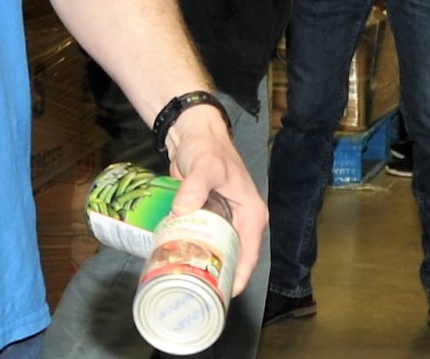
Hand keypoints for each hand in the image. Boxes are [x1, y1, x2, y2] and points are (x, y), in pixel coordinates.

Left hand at [165, 105, 267, 292]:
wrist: (192, 133)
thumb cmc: (207, 148)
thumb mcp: (206, 165)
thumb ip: (196, 184)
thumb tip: (182, 209)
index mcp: (252, 214)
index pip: (250, 254)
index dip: (239, 277)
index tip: (223, 296)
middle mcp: (241, 221)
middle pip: (234, 258)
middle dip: (219, 277)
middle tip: (197, 295)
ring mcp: (224, 221)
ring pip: (218, 252)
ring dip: (205, 267)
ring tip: (186, 285)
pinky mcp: (208, 218)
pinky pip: (203, 242)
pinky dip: (194, 253)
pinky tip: (178, 264)